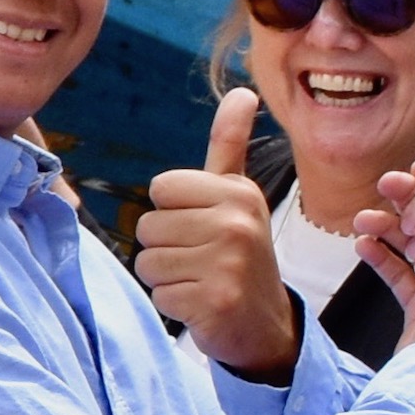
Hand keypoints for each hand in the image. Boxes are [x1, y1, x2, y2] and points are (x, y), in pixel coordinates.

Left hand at [134, 89, 297, 378]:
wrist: (266, 324)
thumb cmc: (240, 254)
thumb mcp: (237, 196)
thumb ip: (230, 144)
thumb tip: (242, 90)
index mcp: (238, 193)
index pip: (161, 188)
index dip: (172, 212)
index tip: (202, 227)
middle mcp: (236, 224)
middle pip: (149, 226)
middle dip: (166, 247)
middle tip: (202, 260)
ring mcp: (228, 264)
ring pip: (148, 262)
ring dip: (167, 277)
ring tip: (201, 280)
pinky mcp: (215, 301)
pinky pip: (159, 295)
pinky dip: (174, 305)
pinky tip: (203, 304)